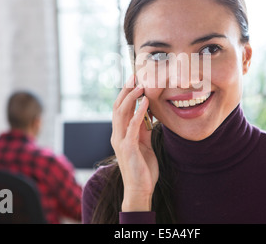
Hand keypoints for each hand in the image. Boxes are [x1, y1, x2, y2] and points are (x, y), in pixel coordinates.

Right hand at [111, 76, 158, 211]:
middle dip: (126, 90)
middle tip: (134, 76)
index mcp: (120, 134)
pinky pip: (132, 126)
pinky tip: (145, 103)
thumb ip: (144, 130)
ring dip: (131, 98)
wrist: (140, 190)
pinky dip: (138, 113)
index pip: (120, 109)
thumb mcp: (145, 144)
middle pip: (118, 107)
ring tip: (140, 86)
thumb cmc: (143, 168)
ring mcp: (120, 141)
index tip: (134, 80)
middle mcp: (117, 135)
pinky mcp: (128, 148)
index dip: (126, 93)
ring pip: (122, 113)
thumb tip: (148, 114)